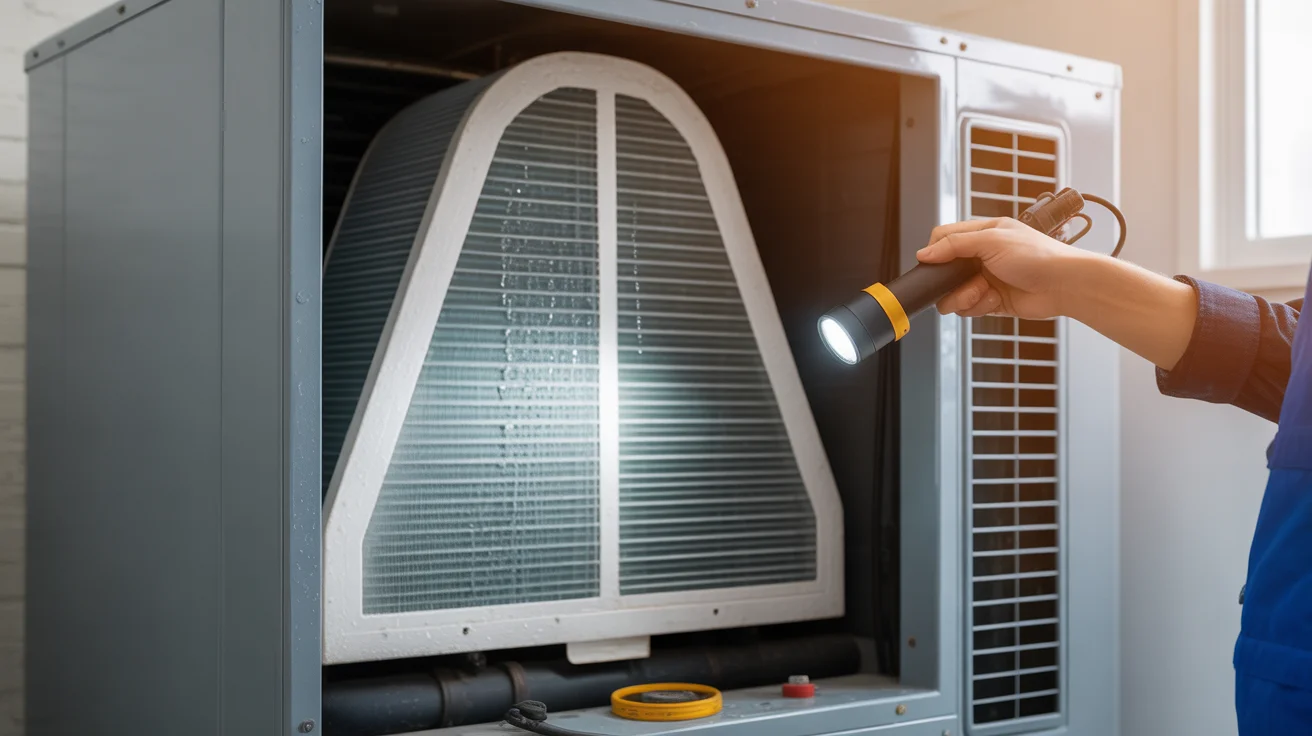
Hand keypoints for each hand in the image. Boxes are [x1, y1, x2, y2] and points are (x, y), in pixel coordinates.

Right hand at [915, 217, 1088, 319]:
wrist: (1064, 285)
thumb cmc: (1037, 256)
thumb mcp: (991, 240)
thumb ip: (954, 245)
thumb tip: (923, 254)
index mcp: (982, 233)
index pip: (944, 238)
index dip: (934, 253)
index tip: (933, 265)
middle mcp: (981, 256)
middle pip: (944, 272)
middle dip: (950, 282)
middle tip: (966, 281)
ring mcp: (985, 280)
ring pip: (953, 294)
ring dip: (965, 297)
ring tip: (985, 292)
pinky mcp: (991, 301)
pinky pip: (968, 308)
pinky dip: (979, 306)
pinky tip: (997, 300)